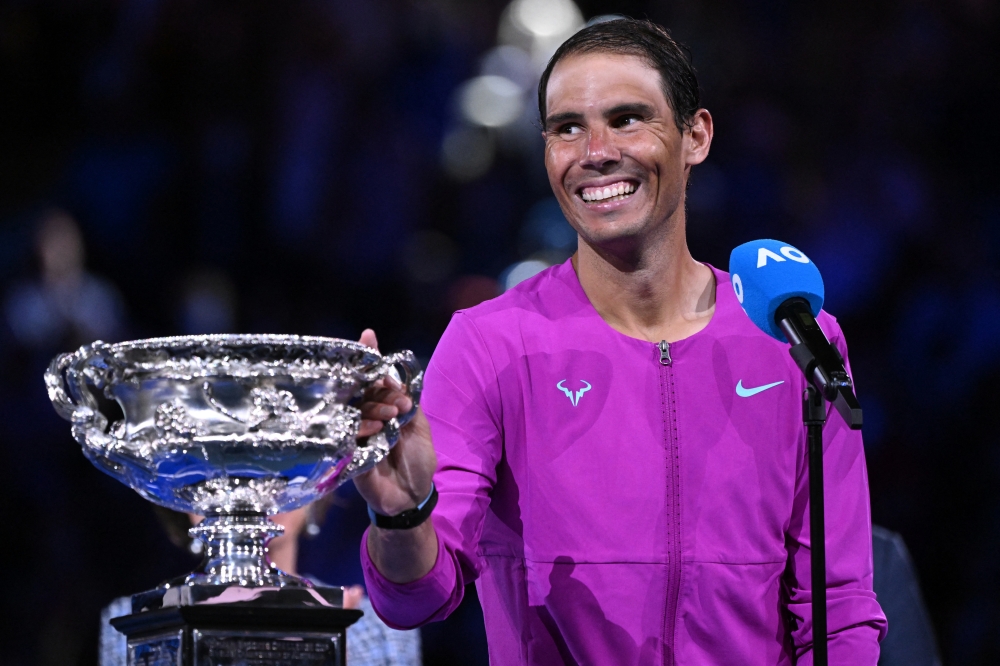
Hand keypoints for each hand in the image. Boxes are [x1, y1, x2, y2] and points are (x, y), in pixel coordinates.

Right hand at [352, 329, 436, 516]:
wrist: (412, 496)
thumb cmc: (416, 461)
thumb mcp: (419, 426)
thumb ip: (410, 401)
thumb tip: (396, 376)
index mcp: (382, 407)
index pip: (373, 378)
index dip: (370, 358)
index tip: (368, 335)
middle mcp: (365, 417)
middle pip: (362, 391)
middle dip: (379, 388)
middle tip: (399, 400)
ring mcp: (354, 434)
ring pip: (355, 409)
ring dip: (375, 407)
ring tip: (393, 415)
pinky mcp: (348, 454)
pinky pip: (348, 434)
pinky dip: (362, 428)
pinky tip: (375, 428)